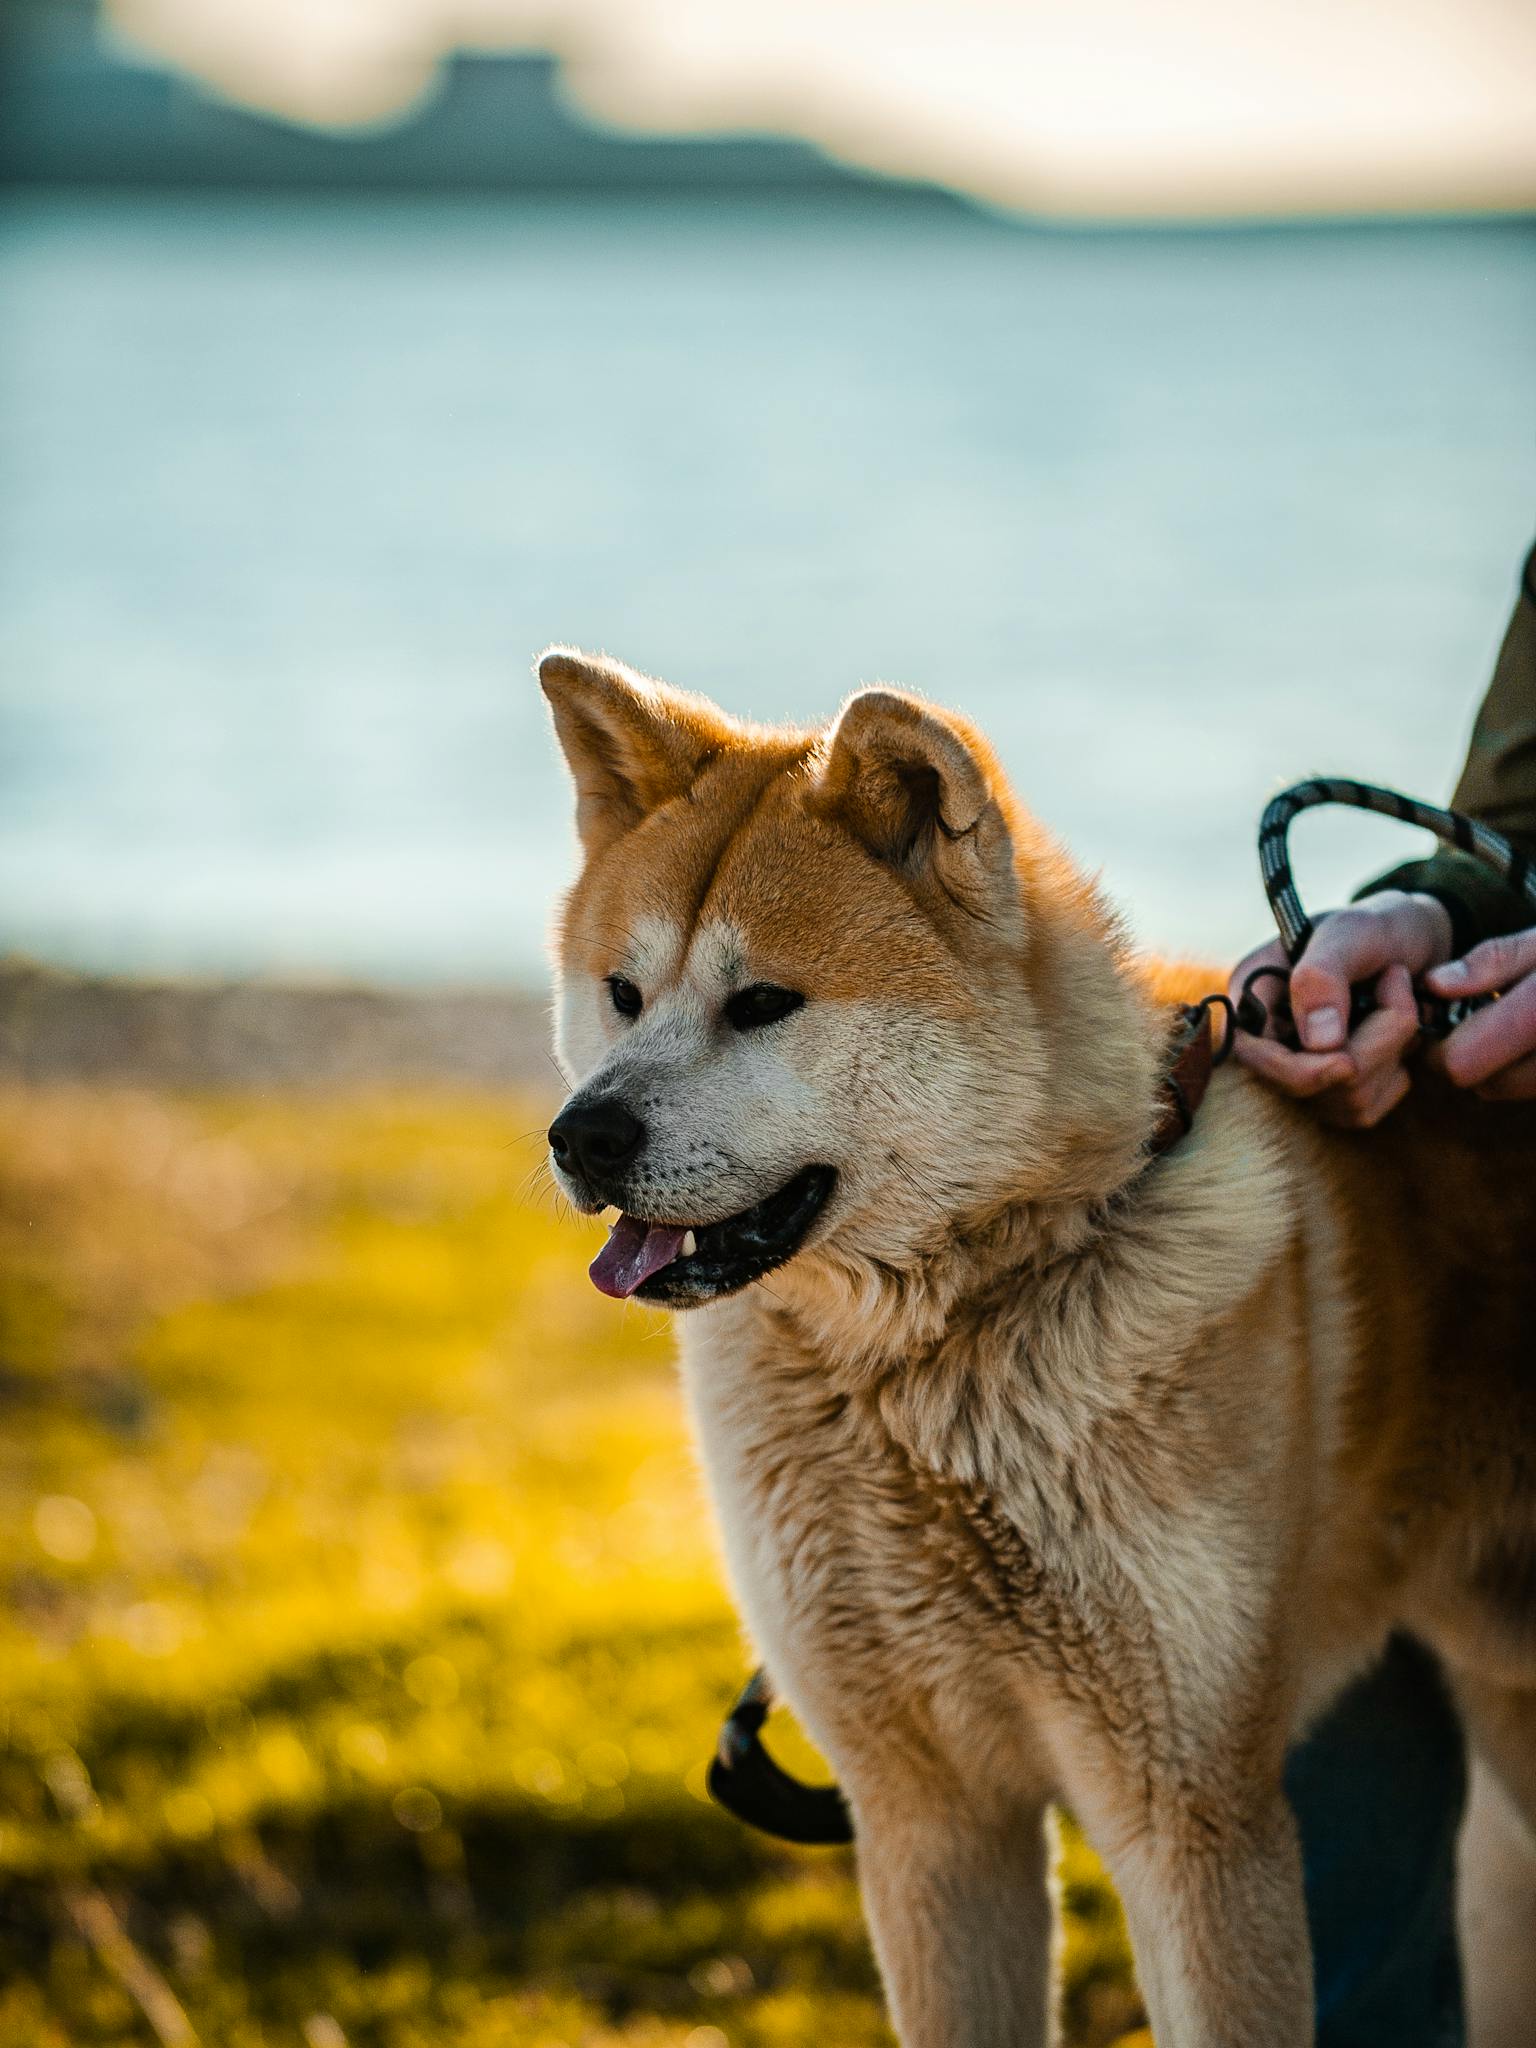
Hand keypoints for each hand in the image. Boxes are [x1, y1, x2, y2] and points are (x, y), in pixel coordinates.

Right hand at [1227, 891, 1453, 1127]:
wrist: (1415, 939)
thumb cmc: (1376, 926)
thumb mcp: (1350, 931)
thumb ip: (1322, 978)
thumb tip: (1318, 1044)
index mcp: (1251, 997)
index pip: (1253, 1057)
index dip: (1301, 1069)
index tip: (1347, 1061)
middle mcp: (1268, 1040)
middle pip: (1308, 1086)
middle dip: (1369, 1046)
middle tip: (1398, 985)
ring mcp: (1301, 1070)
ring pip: (1344, 1103)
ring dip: (1391, 1052)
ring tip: (1402, 1000)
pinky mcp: (1335, 1094)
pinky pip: (1366, 1110)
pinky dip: (1396, 1074)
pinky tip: (1400, 1037)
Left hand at [1424, 927, 1535, 1098]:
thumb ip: (1490, 963)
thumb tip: (1435, 984)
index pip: (1461, 1063)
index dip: (1441, 1046)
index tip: (1443, 1019)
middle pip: (1481, 1084)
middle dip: (1469, 1056)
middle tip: (1479, 1019)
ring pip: (1507, 1089)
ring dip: (1498, 1065)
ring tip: (1514, 1023)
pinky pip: (1533, 1089)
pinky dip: (1525, 1070)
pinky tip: (1533, 1037)